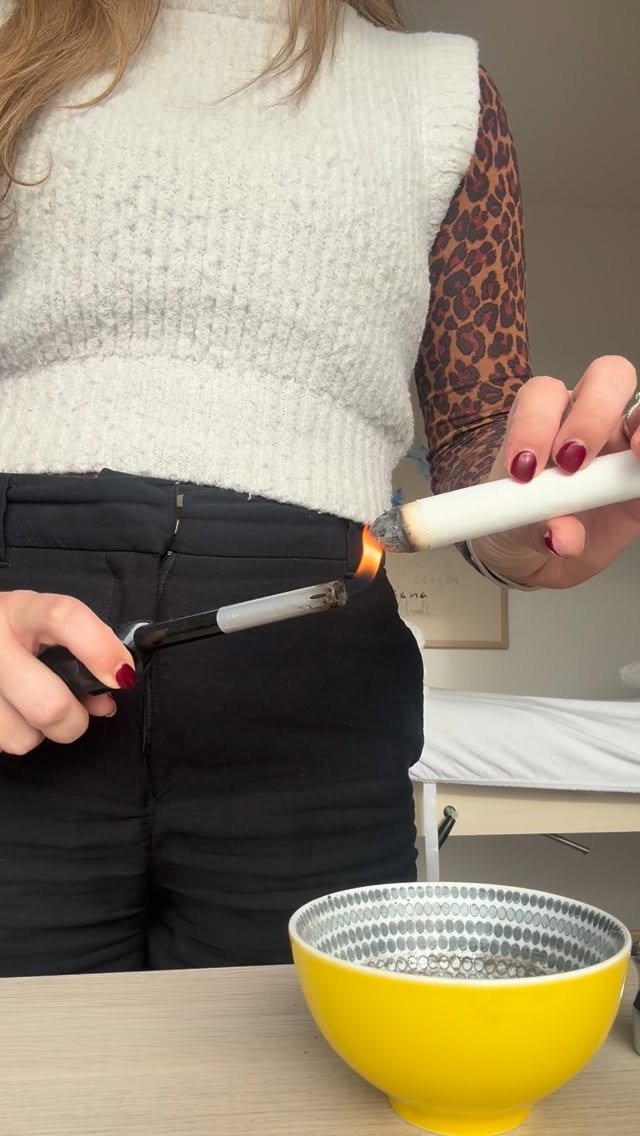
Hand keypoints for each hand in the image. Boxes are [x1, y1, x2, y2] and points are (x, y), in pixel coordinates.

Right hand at [0, 591, 133, 754]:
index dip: (99, 649)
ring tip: (27, 710)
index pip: (63, 617)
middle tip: (75, 715)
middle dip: (73, 721)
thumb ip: (81, 656)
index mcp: (21, 610)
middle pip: (47, 704)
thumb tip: (105, 701)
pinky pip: (2, 745)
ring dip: (37, 733)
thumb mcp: (43, 629)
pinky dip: (13, 737)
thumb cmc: (13, 635)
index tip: (121, 676)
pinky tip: (8, 713)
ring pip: (22, 736)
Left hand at [472, 356, 639, 587]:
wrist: (536, 553)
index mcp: (543, 417)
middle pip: (606, 378)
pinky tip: (639, 479)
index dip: (536, 422)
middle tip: (573, 463)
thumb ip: (537, 526)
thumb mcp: (515, 526)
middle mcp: (588, 417)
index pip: (543, 395)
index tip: (525, 469)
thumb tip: (561, 537)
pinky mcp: (639, 475)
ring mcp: (623, 442)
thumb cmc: (518, 520)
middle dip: (593, 414)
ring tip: (636, 455)